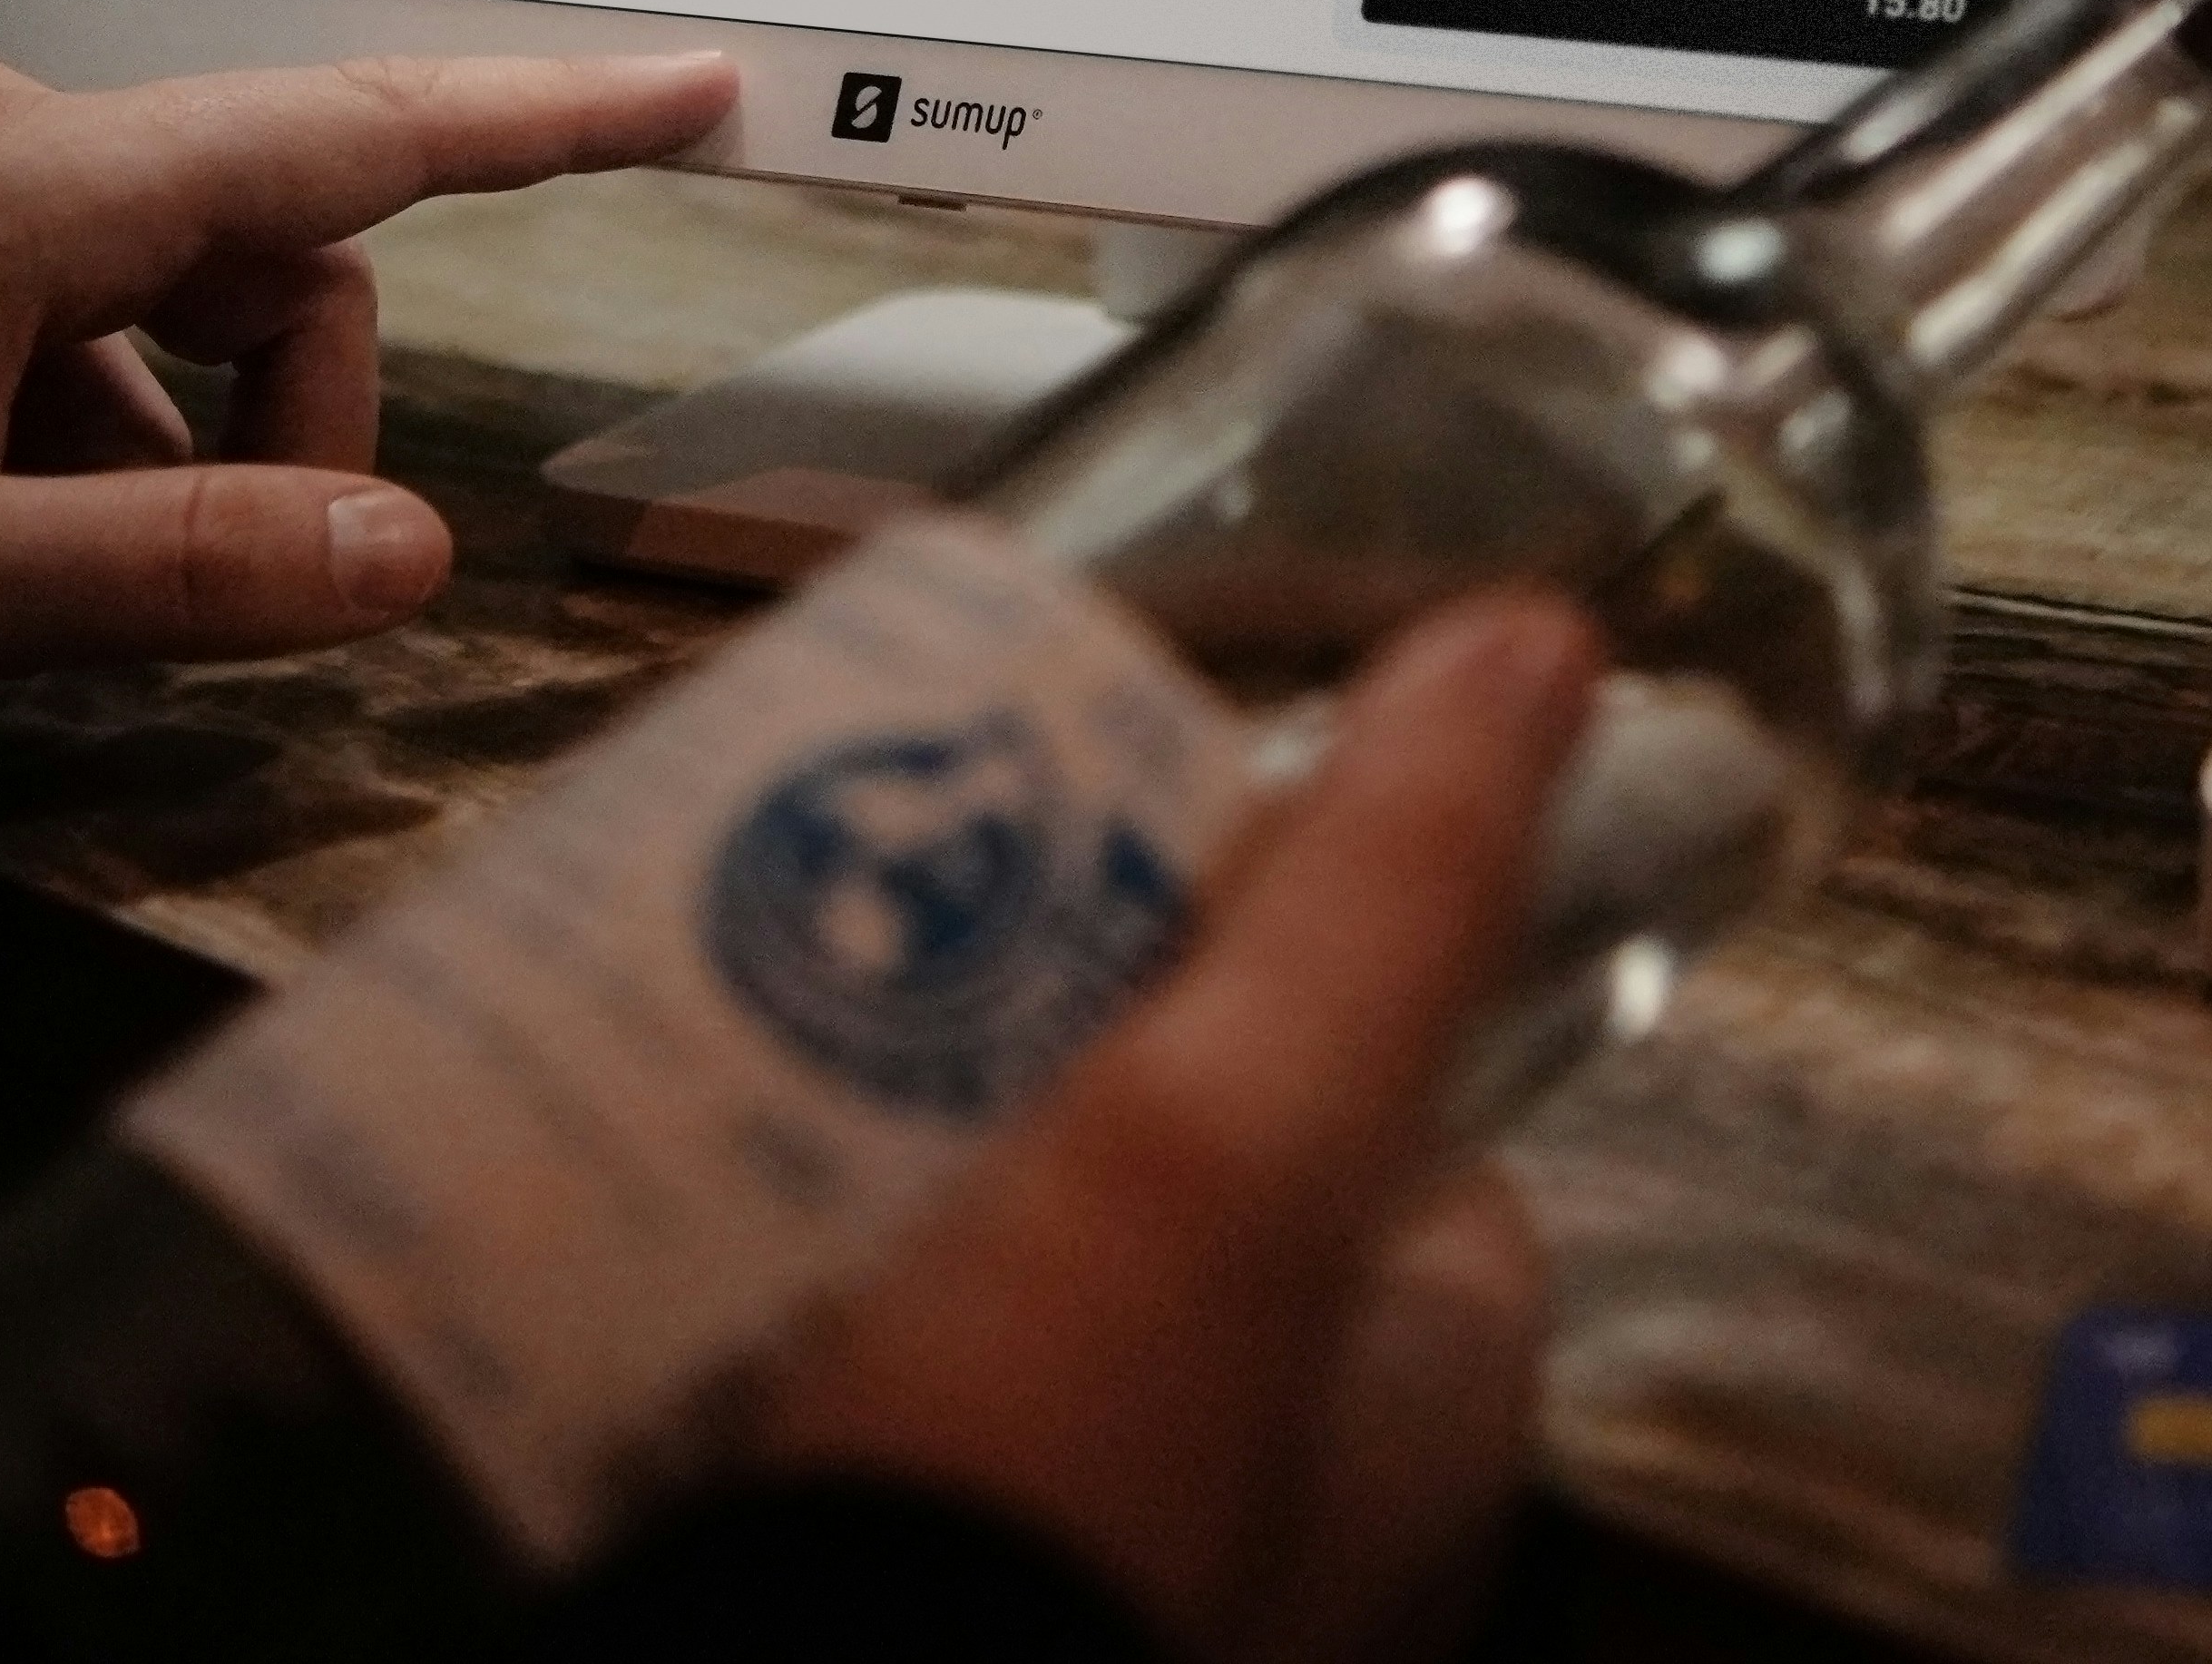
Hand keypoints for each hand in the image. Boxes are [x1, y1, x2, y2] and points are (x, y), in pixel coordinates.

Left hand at [0, 44, 731, 695]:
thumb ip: (167, 569)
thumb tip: (401, 554)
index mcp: (24, 188)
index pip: (349, 136)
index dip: (545, 115)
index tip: (703, 84)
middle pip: (273, 255)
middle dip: (288, 420)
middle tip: (200, 584)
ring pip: (175, 294)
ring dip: (167, 437)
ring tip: (18, 566)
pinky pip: (72, 305)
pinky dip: (79, 422)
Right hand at [753, 592, 1604, 1663]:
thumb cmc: (1057, 1487)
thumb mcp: (1242, 1139)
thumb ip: (1386, 898)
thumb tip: (1545, 641)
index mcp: (1420, 1393)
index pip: (1378, 1094)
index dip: (1259, 949)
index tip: (1103, 854)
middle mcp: (1290, 1496)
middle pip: (1162, 1174)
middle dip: (1011, 1047)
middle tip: (849, 936)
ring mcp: (1100, 1550)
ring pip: (992, 1273)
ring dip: (867, 1167)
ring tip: (720, 1050)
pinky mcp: (917, 1582)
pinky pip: (863, 1396)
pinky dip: (778, 1308)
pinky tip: (667, 1240)